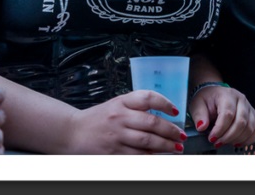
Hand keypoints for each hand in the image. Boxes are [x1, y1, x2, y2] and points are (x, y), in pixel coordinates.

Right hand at [64, 90, 186, 153]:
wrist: (72, 132)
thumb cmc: (97, 119)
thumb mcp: (115, 105)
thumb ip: (135, 107)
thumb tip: (162, 115)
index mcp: (121, 102)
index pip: (147, 98)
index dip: (165, 103)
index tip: (175, 111)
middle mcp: (119, 116)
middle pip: (152, 123)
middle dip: (171, 131)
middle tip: (181, 136)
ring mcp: (116, 135)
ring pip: (148, 142)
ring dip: (166, 146)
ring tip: (176, 148)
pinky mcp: (113, 152)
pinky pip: (138, 156)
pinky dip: (151, 157)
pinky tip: (158, 157)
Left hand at [188, 84, 254, 147]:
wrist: (214, 94)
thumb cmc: (207, 99)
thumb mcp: (197, 104)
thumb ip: (199, 115)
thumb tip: (201, 127)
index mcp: (227, 95)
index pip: (227, 114)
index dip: (220, 129)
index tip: (211, 138)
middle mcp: (241, 100)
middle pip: (241, 122)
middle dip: (228, 136)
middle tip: (217, 143)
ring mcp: (249, 107)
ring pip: (249, 128)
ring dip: (237, 139)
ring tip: (224, 143)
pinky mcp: (253, 116)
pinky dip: (248, 140)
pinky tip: (236, 143)